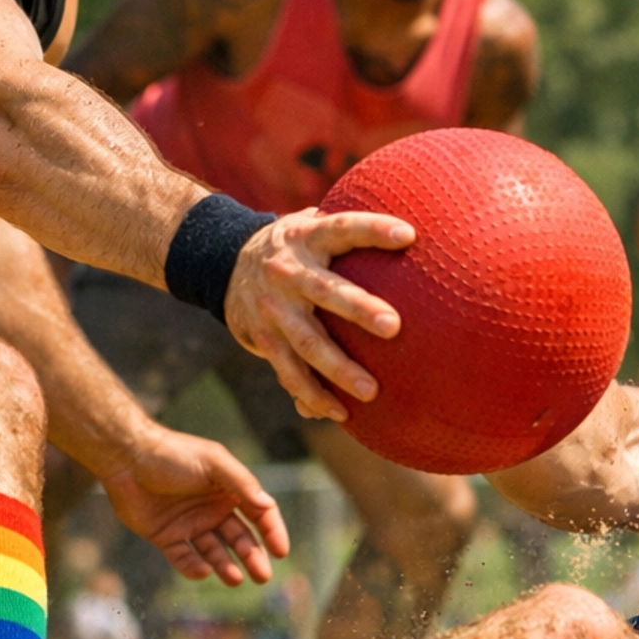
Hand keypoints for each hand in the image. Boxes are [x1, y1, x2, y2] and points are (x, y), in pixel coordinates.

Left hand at [99, 427, 291, 585]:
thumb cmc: (173, 454)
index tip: (281, 552)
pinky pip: (184, 558)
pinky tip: (202, 571)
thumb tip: (267, 504)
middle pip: (240, 538)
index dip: (273, 532)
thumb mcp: (213, 462)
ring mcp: (191, 525)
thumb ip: (241, 482)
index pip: (260, 514)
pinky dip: (193, 567)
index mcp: (229, 490)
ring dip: (226, 566)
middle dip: (252, 557)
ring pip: (215, 552)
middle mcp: (213, 509)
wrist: (127, 458)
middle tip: (262, 576)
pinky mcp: (167, 537)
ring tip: (235, 580)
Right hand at [223, 208, 414, 420]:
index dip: (374, 229)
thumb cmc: (295, 247)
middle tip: (394, 326)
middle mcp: (287, 271)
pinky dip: (312, 394)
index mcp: (306, 237)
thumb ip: (348, 231)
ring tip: (372, 391)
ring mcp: (273, 308)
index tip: (409, 235)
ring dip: (338, 369)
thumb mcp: (312, 226)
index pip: (343, 228)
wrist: (223, 263)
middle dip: (359, 309)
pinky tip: (339, 413)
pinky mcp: (263, 339)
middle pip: (325, 291)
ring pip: (307, 342)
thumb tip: (415, 230)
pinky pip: (289, 372)